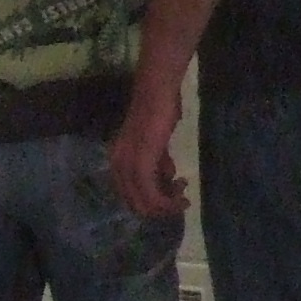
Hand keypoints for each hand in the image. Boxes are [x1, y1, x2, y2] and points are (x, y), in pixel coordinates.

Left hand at [109, 74, 188, 218]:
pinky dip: (168, 202)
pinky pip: (152, 196)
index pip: (130, 196)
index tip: (174, 195)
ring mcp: (128, 168)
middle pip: (136, 205)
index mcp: (117, 163)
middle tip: (182, 200)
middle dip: (161, 208)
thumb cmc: (159, 112)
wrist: (157, 92)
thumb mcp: (157, 144)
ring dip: (167, 206)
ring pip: (145, 204)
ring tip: (184, 194)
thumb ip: (158, 162)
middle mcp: (117, 168)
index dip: (152, 203)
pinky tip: (182, 193)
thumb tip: (168, 178)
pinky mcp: (141, 166)